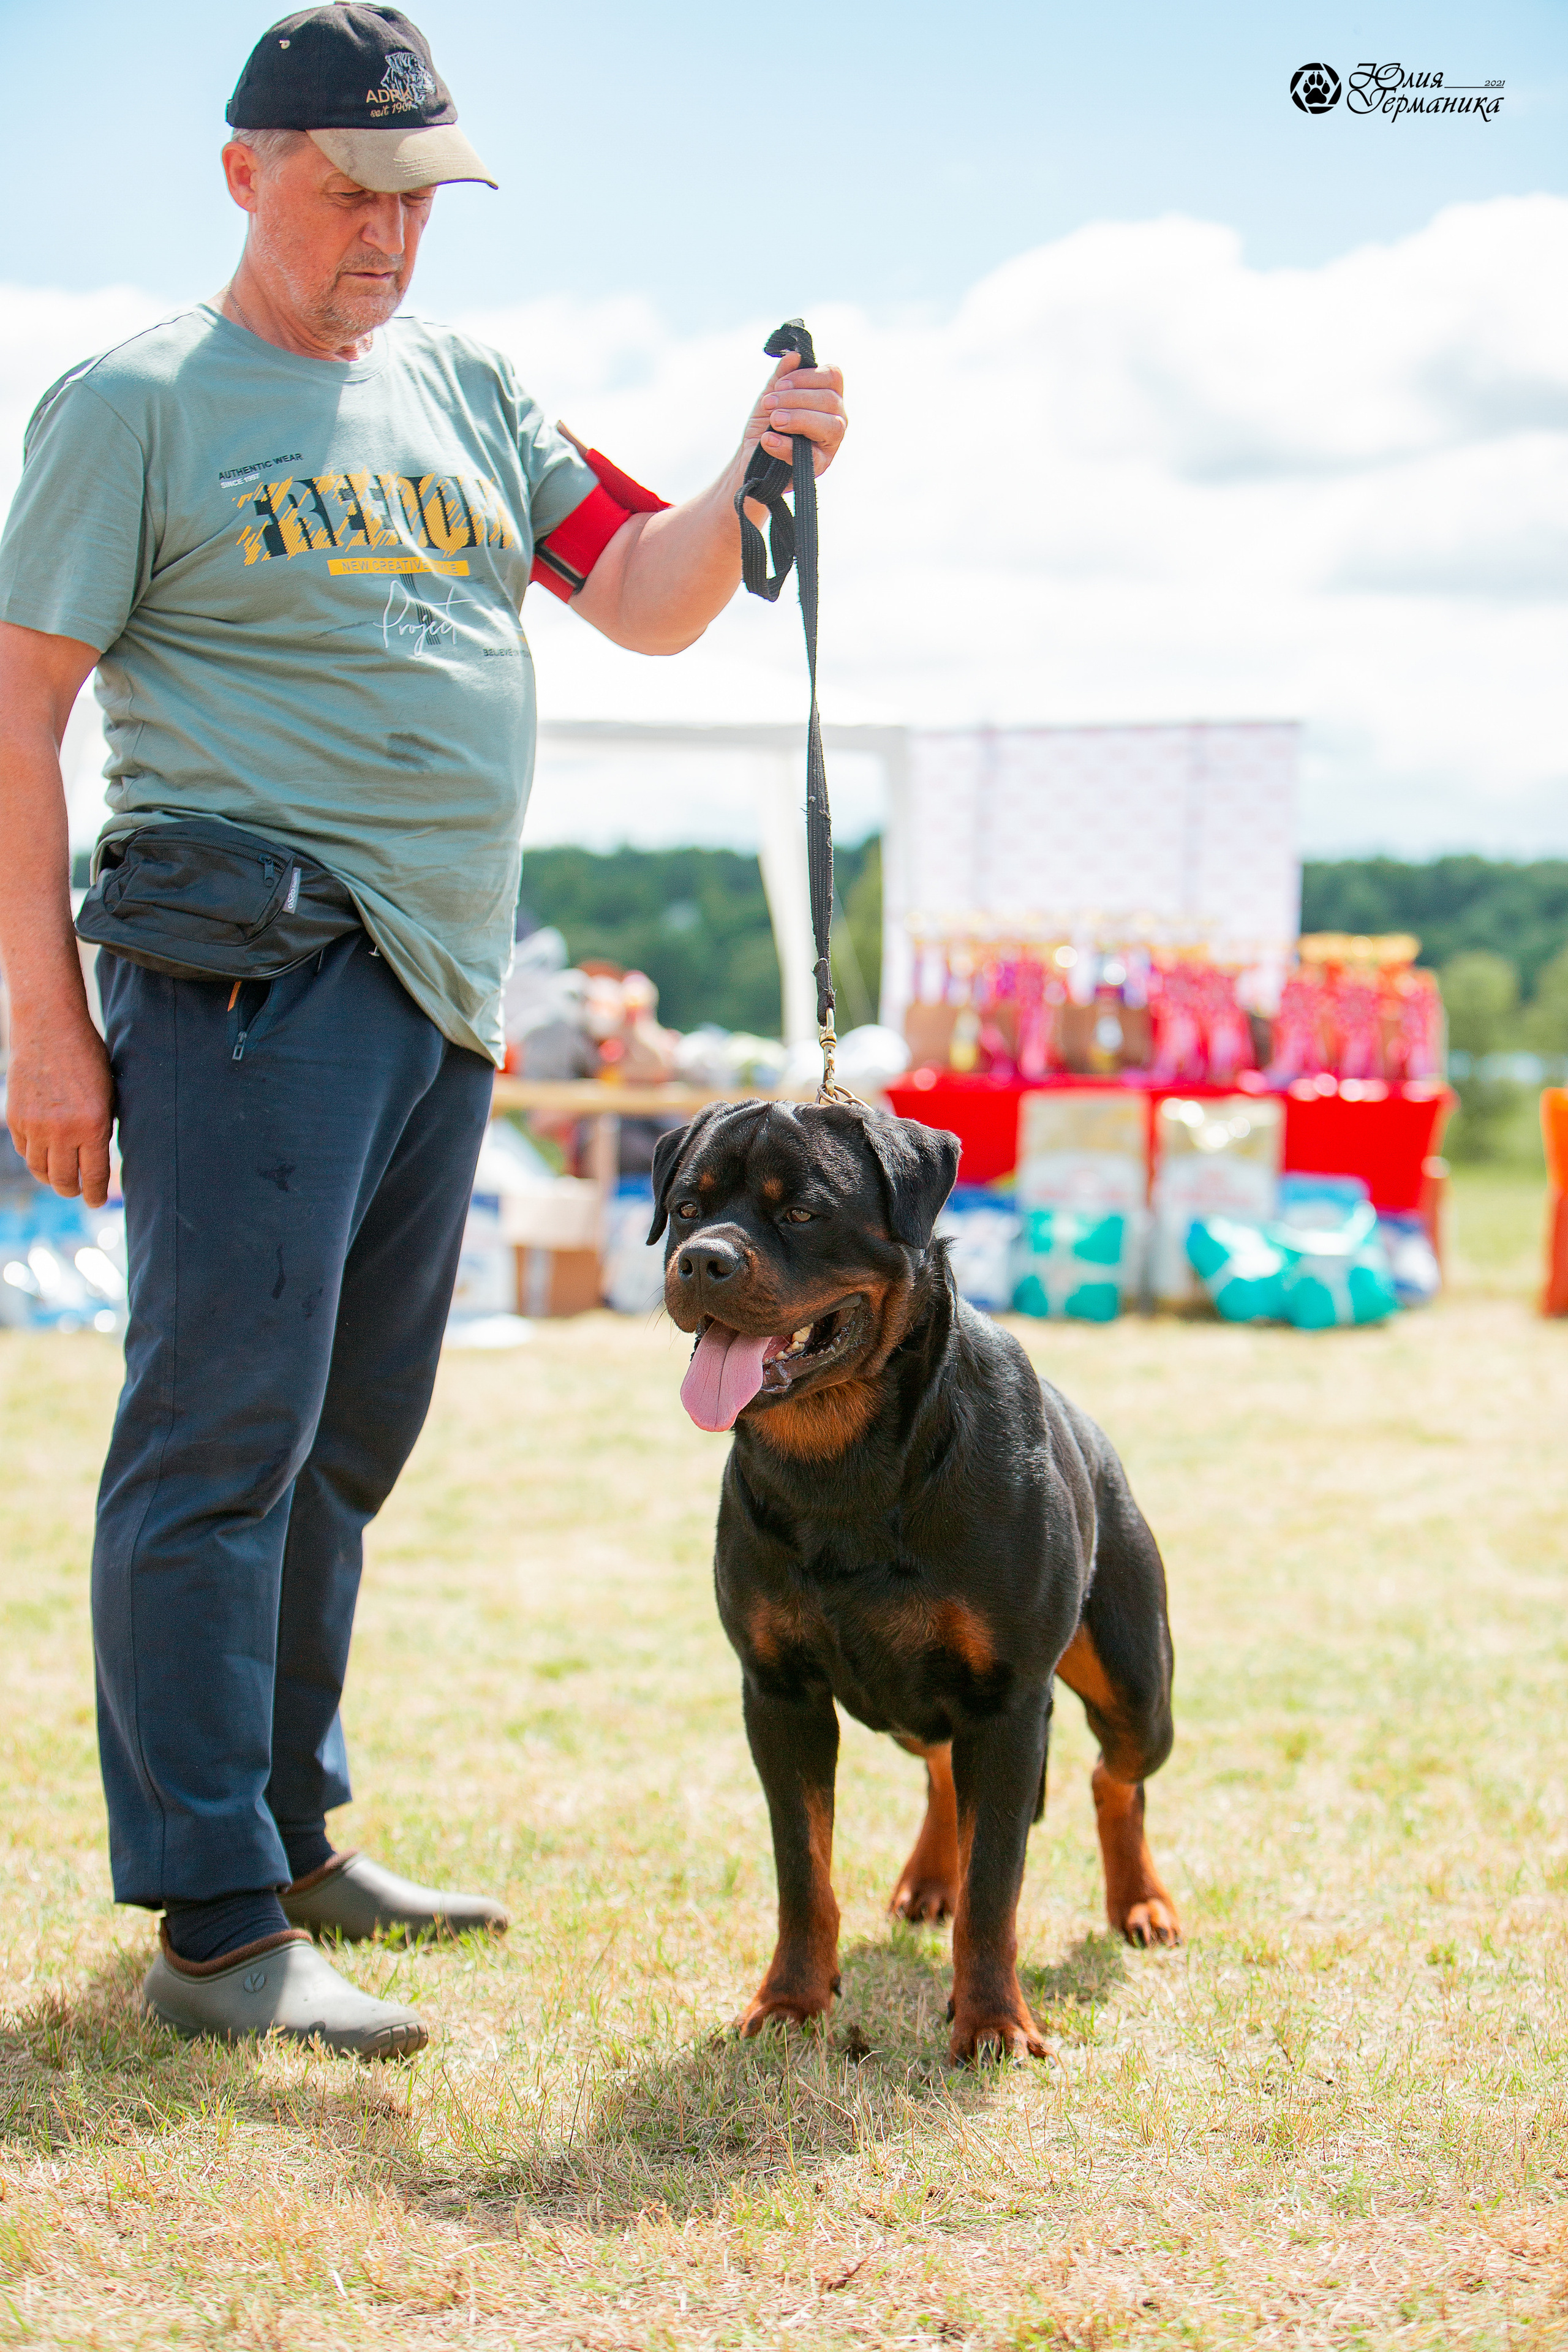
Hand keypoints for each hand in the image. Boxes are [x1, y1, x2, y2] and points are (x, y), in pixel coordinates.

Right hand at [5, 1001, 113, 1206]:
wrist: (50, 1028)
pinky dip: (34, 1155)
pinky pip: (24, 1150)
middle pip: (63, 1180)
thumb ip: (102, 1129)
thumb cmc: (88, 1059)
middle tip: (78, 1191)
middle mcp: (62, 1129)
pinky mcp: (15, 1117)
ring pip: (40, 1169)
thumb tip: (98, 1162)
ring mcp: (35, 1125)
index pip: (93, 1175)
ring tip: (60, 1175)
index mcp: (93, 1125)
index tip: (95, 1202)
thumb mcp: (107, 1095)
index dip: (94, 1194)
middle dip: (72, 1190)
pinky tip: (44, 1151)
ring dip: (51, 1176)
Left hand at [744, 352, 847, 477]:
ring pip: (830, 426)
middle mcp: (836, 418)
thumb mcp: (771, 396)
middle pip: (829, 400)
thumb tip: (794, 356)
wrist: (751, 459)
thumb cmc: (766, 426)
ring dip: (798, 419)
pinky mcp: (819, 467)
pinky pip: (812, 456)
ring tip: (773, 421)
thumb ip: (781, 376)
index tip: (779, 385)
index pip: (832, 376)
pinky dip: (787, 446)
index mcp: (828, 397)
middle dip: (795, 398)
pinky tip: (768, 440)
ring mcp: (831, 444)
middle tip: (768, 404)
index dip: (806, 376)